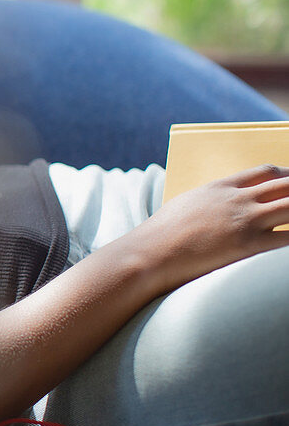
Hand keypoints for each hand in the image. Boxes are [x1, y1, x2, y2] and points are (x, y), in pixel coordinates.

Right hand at [123, 164, 288, 293]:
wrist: (150, 253)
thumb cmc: (160, 235)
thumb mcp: (185, 206)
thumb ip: (207, 202)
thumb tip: (212, 208)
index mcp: (219, 187)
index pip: (264, 172)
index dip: (287, 174)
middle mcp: (236, 200)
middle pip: (286, 186)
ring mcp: (244, 221)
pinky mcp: (249, 245)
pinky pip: (288, 238)